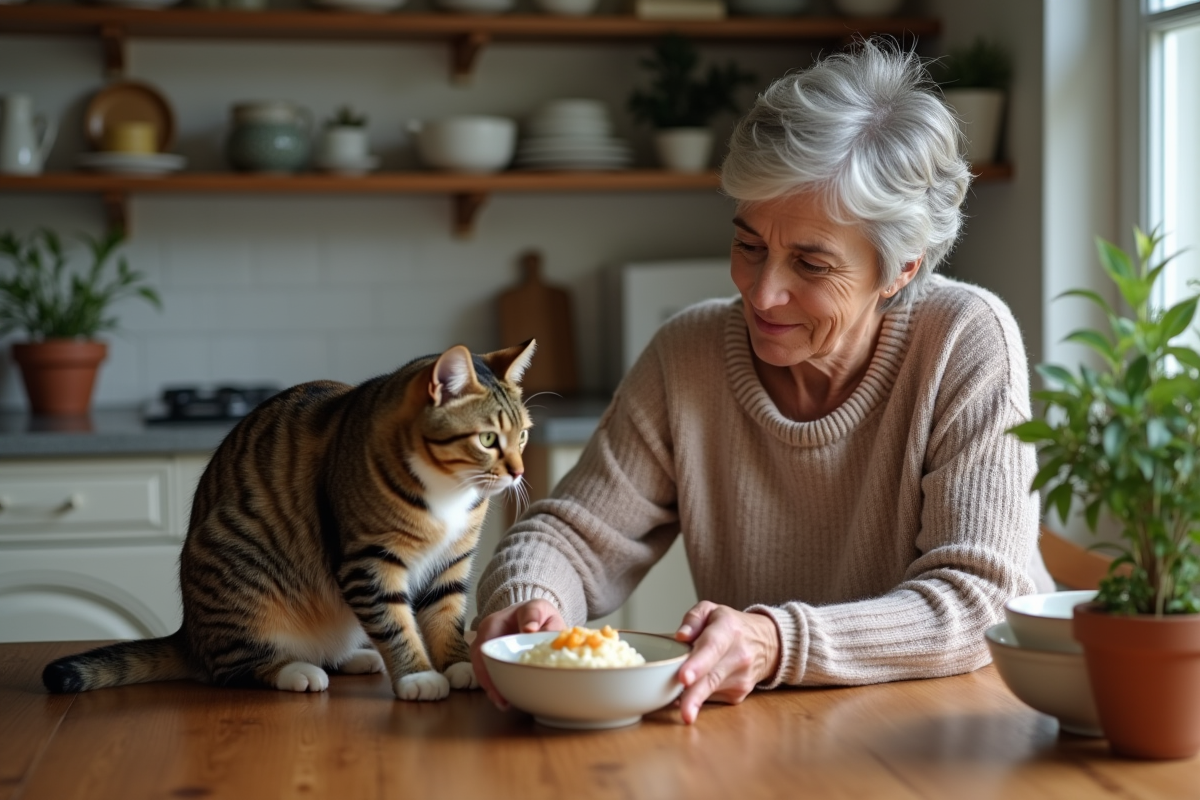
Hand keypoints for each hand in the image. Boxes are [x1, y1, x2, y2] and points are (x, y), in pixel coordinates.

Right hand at [469, 599, 565, 708]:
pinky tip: (505, 700)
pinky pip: (489, 675)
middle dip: (488, 682)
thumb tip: (529, 629)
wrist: (535, 617)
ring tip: (504, 704)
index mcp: (493, 623)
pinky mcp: (492, 661)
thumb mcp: (539, 608)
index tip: (500, 678)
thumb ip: (534, 614)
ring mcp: (487, 650)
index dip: (487, 664)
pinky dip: (496, 687)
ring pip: (482, 671)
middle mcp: (484, 637)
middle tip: (502, 700)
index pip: (483, 644)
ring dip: (491, 688)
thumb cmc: (537, 613)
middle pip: (479, 662)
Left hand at [673, 601, 780, 724]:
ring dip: (690, 698)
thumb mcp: (711, 610)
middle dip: (694, 697)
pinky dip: (697, 696)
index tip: (683, 678)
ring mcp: (742, 678)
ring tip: (677, 701)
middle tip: (684, 713)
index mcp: (728, 629)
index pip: (712, 647)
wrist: (768, 643)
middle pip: (712, 679)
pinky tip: (692, 690)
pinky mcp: (739, 694)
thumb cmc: (732, 626)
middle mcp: (739, 655)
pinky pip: (711, 698)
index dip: (697, 664)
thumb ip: (693, 618)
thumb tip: (681, 636)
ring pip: (710, 692)